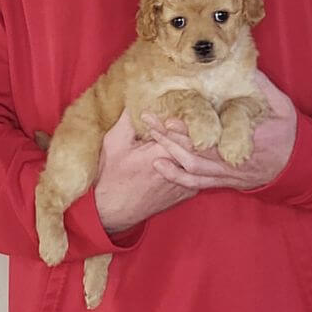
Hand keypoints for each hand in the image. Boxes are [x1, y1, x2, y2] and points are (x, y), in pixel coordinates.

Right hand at [94, 110, 197, 231]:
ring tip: (183, 139)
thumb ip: (129, 120)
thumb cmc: (111, 176)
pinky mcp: (188, 192)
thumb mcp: (114, 143)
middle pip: (195, 143)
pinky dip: (195, 162)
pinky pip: (198, 172)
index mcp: (162, 153)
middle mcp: (179, 169)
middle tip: (175, 125)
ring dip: (193, 147)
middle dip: (186, 132)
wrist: (113, 210)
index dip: (177, 122)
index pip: (182, 130)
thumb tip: (136, 101)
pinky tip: (186, 156)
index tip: (166, 119)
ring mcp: (186, 183)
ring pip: (200, 158)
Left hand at [143, 70, 296, 190]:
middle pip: (198, 151)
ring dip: (170, 152)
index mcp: (249, 137)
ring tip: (151, 134)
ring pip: (193, 167)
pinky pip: (196, 183)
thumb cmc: (288, 134)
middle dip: (171, 136)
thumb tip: (247, 67)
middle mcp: (235, 158)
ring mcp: (227, 172)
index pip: (217, 134)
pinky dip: (176, 176)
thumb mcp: (282, 106)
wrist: (296, 166)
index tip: (175, 116)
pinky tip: (159, 164)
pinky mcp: (223, 181)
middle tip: (150, 120)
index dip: (194, 129)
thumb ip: (264, 87)